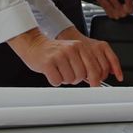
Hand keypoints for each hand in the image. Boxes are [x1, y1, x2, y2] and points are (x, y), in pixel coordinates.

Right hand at [7, 28, 122, 86]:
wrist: (34, 44)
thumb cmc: (55, 52)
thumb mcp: (74, 51)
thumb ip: (86, 62)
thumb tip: (98, 81)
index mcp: (80, 46)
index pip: (95, 68)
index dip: (96, 81)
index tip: (96, 88)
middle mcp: (71, 49)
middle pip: (82, 76)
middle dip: (76, 79)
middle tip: (68, 72)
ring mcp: (59, 55)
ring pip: (70, 80)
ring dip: (64, 79)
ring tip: (59, 70)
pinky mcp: (48, 63)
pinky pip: (57, 81)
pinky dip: (55, 80)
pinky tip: (52, 72)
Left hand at [94, 0, 132, 19]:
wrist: (124, 9)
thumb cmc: (127, 0)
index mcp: (130, 9)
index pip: (130, 4)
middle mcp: (124, 13)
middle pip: (117, 5)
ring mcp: (116, 15)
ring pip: (108, 7)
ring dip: (102, 0)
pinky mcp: (110, 15)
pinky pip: (105, 8)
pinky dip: (101, 2)